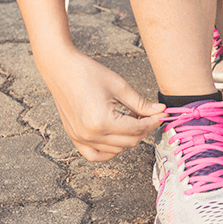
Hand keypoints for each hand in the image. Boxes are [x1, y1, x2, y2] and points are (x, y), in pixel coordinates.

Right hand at [38, 48, 164, 161]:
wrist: (61, 68)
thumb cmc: (88, 73)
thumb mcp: (120, 87)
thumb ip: (141, 104)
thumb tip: (160, 111)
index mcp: (102, 122)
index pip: (138, 129)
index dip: (153, 121)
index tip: (162, 114)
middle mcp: (90, 135)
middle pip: (130, 142)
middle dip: (144, 129)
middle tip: (148, 114)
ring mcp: (80, 138)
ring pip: (116, 150)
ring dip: (128, 138)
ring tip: (129, 119)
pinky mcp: (74, 137)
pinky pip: (95, 155)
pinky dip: (109, 150)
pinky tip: (116, 137)